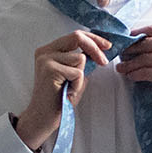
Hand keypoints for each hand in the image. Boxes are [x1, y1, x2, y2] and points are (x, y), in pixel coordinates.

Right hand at [13, 30, 110, 150]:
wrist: (44, 117)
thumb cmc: (60, 98)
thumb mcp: (73, 74)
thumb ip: (81, 60)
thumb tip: (100, 49)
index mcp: (49, 50)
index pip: (75, 35)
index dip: (94, 39)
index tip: (107, 46)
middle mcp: (45, 51)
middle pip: (77, 37)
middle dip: (95, 48)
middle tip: (104, 61)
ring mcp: (46, 59)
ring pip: (80, 58)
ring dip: (81, 76)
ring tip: (70, 87)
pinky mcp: (50, 70)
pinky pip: (78, 72)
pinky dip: (77, 84)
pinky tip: (67, 91)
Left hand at [118, 25, 151, 141]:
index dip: (136, 35)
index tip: (129, 40)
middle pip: (144, 43)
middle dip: (129, 50)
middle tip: (122, 54)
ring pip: (142, 58)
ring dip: (128, 64)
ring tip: (121, 67)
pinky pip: (144, 72)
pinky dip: (134, 74)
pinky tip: (131, 76)